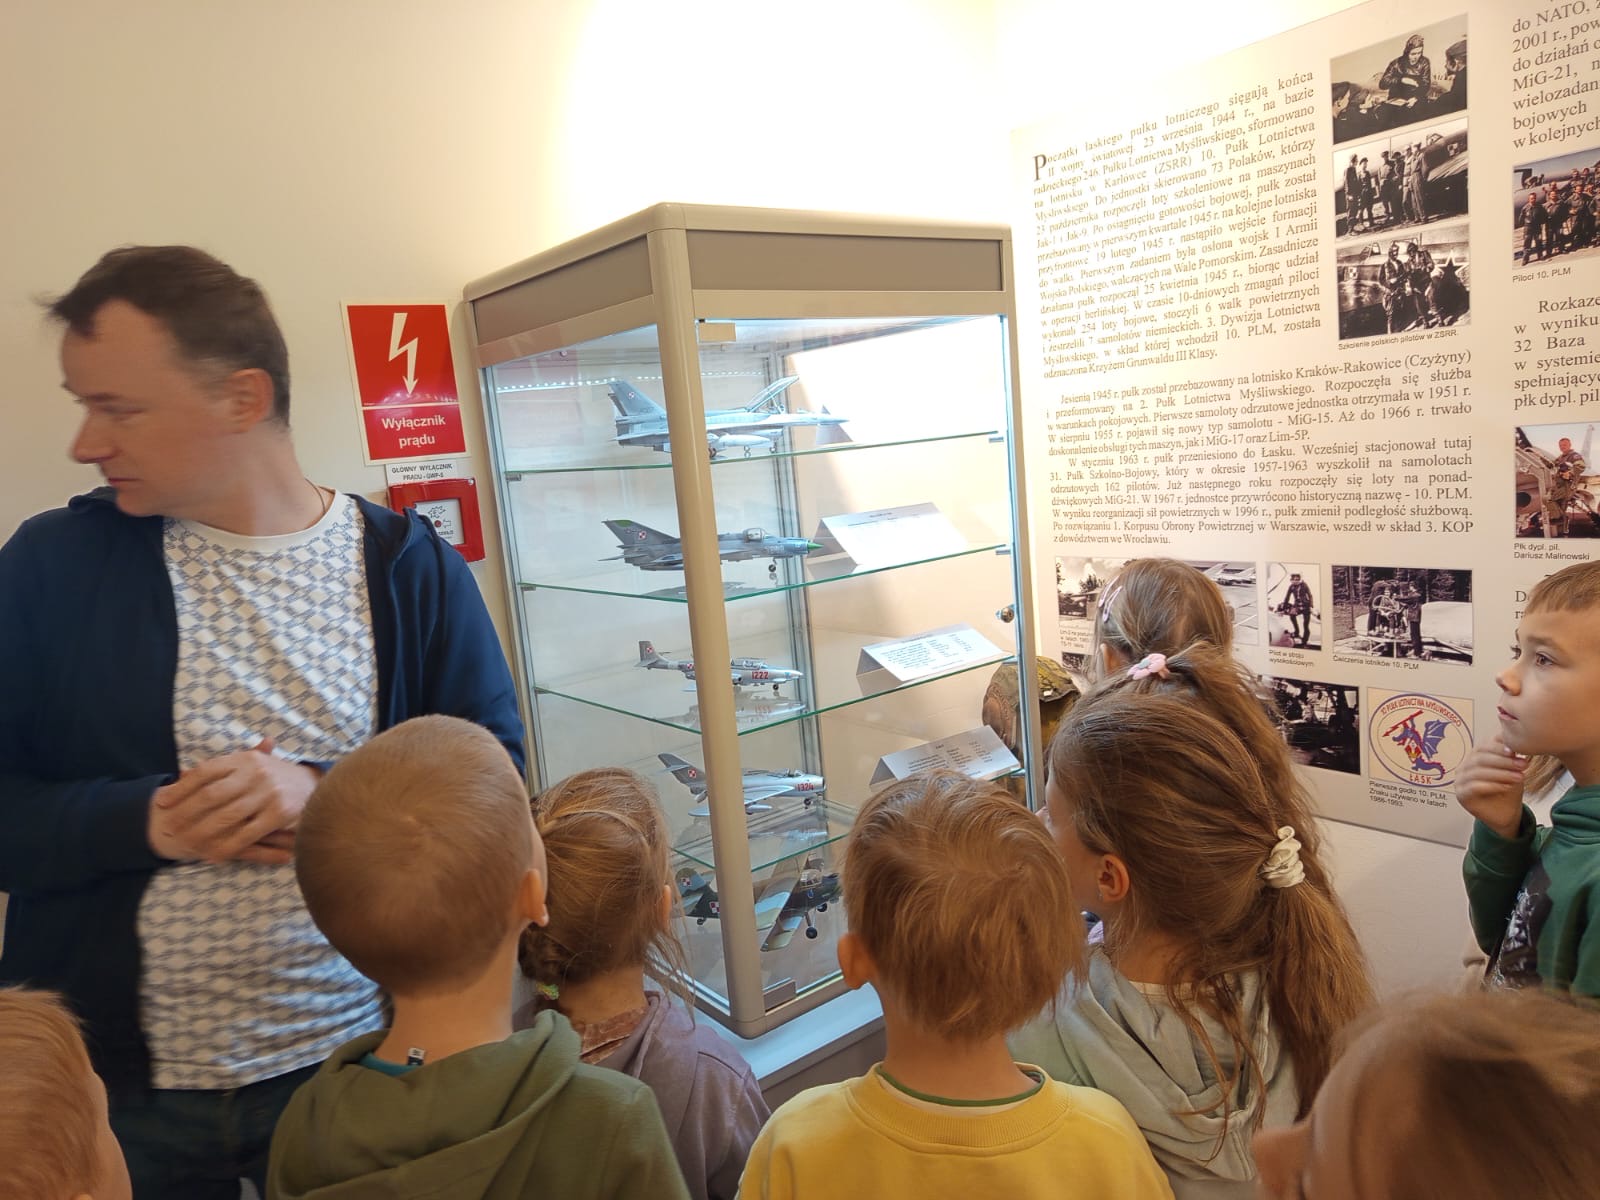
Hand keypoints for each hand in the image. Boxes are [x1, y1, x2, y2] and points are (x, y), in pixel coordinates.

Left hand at [149, 738, 319, 864]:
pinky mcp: (279, 814)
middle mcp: (256, 773)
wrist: (316, 784)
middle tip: (168, 826)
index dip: (181, 787)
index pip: (206, 772)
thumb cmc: (276, 776)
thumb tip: (183, 774)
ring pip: (226, 816)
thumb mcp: (251, 764)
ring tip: (184, 843)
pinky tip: (213, 855)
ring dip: (202, 832)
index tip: (161, 802)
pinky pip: (246, 834)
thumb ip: (222, 770)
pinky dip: (227, 846)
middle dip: (185, 812)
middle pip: (211, 794)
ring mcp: (268, 794)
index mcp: (245, 759)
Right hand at [1454, 736, 1527, 839]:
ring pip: (1478, 772)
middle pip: (1480, 758)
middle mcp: (1464, 767)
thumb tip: (1514, 736)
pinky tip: (1507, 787)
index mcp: (1474, 757)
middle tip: (1522, 764)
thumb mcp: (1511, 769)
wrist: (1506, 814)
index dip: (1498, 747)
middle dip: (1503, 761)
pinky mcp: (1461, 795)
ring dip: (1501, 774)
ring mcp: (1460, 781)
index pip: (1483, 747)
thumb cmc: (1508, 789)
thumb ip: (1509, 755)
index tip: (1516, 751)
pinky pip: (1475, 787)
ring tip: (1520, 777)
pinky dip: (1493, 785)